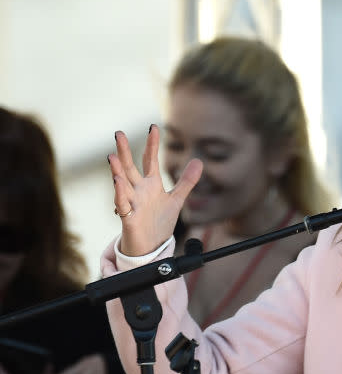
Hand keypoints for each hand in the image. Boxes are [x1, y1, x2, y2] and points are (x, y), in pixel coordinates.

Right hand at [109, 125, 201, 255]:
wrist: (151, 247)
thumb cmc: (159, 222)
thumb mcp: (177, 200)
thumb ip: (187, 181)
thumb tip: (198, 161)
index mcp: (151, 185)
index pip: (150, 160)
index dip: (152, 144)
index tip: (153, 127)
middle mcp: (138, 191)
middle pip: (130, 168)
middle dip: (125, 151)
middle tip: (119, 133)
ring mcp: (132, 203)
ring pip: (122, 184)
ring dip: (117, 171)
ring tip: (112, 156)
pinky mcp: (128, 217)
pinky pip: (122, 204)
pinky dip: (119, 194)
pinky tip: (117, 182)